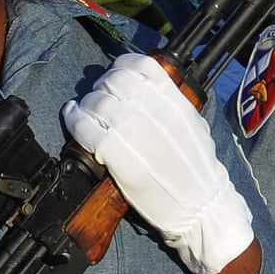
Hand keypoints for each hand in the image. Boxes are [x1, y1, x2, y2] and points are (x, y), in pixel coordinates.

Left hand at [61, 53, 254, 273]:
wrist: (201, 207)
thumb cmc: (197, 170)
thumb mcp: (193, 126)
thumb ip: (171, 105)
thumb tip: (143, 90)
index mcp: (177, 102)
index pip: (141, 67)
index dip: (121, 67)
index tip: (114, 76)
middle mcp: (158, 112)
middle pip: (114, 82)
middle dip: (100, 87)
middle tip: (96, 98)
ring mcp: (139, 134)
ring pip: (98, 103)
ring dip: (85, 105)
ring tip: (83, 112)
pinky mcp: (121, 159)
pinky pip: (89, 129)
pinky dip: (75, 121)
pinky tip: (73, 119)